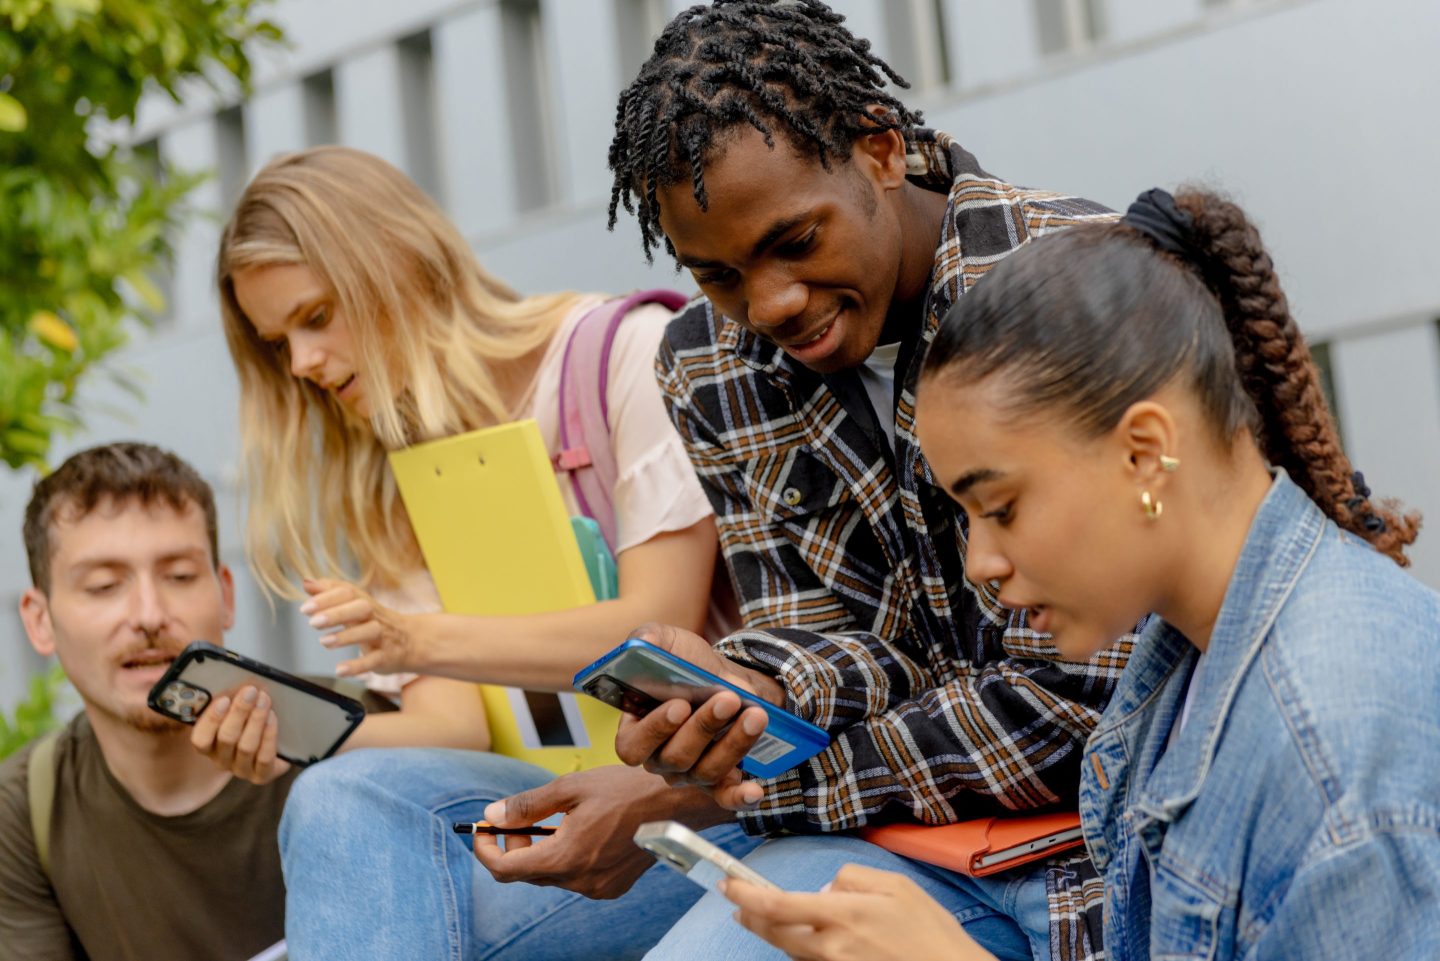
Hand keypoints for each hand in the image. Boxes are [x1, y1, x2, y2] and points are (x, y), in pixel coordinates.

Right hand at [190, 685, 291, 784]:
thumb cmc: (252, 720)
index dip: (210, 720)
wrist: (280, 742)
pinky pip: (264, 757)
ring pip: (246, 746)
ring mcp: (241, 769)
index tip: (224, 699)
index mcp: (209, 744)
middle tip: (250, 691)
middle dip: (239, 712)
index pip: (200, 738)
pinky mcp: (261, 776)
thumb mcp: (238, 708)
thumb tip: (234, 679)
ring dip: (256, 720)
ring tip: (264, 700)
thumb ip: (232, 698)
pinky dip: (269, 735)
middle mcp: (222, 760)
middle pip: (226, 738)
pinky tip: (272, 718)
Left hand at [301, 577, 422, 675]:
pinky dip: (357, 666)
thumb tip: (307, 583)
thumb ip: (330, 594)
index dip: (327, 597)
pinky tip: (340, 670)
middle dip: (337, 613)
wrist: (412, 641)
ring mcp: (383, 636)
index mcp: (364, 602)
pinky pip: (374, 660)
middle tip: (313, 622)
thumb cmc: (375, 621)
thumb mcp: (355, 606)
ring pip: (369, 632)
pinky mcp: (387, 656)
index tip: (305, 608)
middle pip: (361, 608)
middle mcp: (374, 616)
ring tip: (324, 642)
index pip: (348, 592)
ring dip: (346, 636)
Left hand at [472, 765, 729, 899]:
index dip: (485, 850)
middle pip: (527, 874)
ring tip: (552, 819)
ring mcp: (597, 888)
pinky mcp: (612, 887)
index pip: (505, 869)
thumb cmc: (626, 790)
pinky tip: (579, 831)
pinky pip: (575, 878)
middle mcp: (579, 882)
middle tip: (516, 819)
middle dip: (514, 846)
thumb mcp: (571, 788)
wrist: (676, 805)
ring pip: (552, 875)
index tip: (481, 830)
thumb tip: (493, 814)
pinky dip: (566, 858)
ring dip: (541, 851)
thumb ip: (528, 805)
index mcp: (564, 858)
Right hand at [612, 623, 782, 810]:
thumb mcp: (667, 642)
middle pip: (675, 757)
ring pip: (705, 771)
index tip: (680, 706)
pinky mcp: (717, 781)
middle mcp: (660, 757)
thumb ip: (650, 637)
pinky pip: (725, 797)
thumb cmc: (687, 663)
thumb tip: (642, 643)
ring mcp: (689, 772)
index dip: (654, 729)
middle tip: (729, 699)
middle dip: (704, 727)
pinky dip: (740, 796)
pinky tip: (755, 788)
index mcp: (636, 728)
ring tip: (756, 715)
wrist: (723, 677)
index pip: (632, 745)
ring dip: (733, 744)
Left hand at [722, 864, 993, 960]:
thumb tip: (826, 889)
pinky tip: (803, 939)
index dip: (746, 896)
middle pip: (774, 934)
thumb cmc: (931, 932)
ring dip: (773, 934)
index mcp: (843, 916)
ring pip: (791, 951)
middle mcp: (831, 948)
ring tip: (763, 918)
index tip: (728, 886)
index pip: (778, 906)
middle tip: (738, 905)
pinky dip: (800, 950)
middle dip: (750, 917)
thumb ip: (853, 879)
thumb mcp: (896, 886)